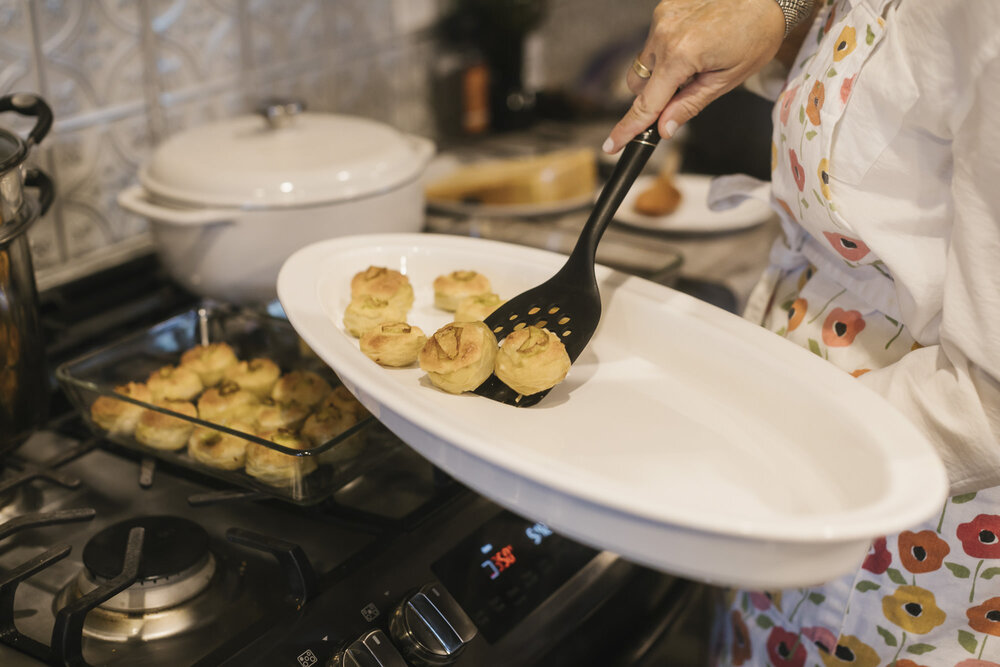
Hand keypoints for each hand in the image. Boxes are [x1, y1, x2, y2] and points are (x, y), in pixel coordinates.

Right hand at [603, 0, 785, 152]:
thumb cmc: (756, 34)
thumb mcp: (727, 80)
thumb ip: (689, 105)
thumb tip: (664, 128)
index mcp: (680, 55)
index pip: (646, 103)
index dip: (629, 128)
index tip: (612, 146)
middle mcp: (664, 34)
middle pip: (638, 83)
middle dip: (654, 93)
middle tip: (688, 86)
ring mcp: (662, 17)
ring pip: (646, 61)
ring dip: (663, 69)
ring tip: (698, 58)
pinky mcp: (665, 7)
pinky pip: (656, 40)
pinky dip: (670, 48)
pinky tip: (697, 41)